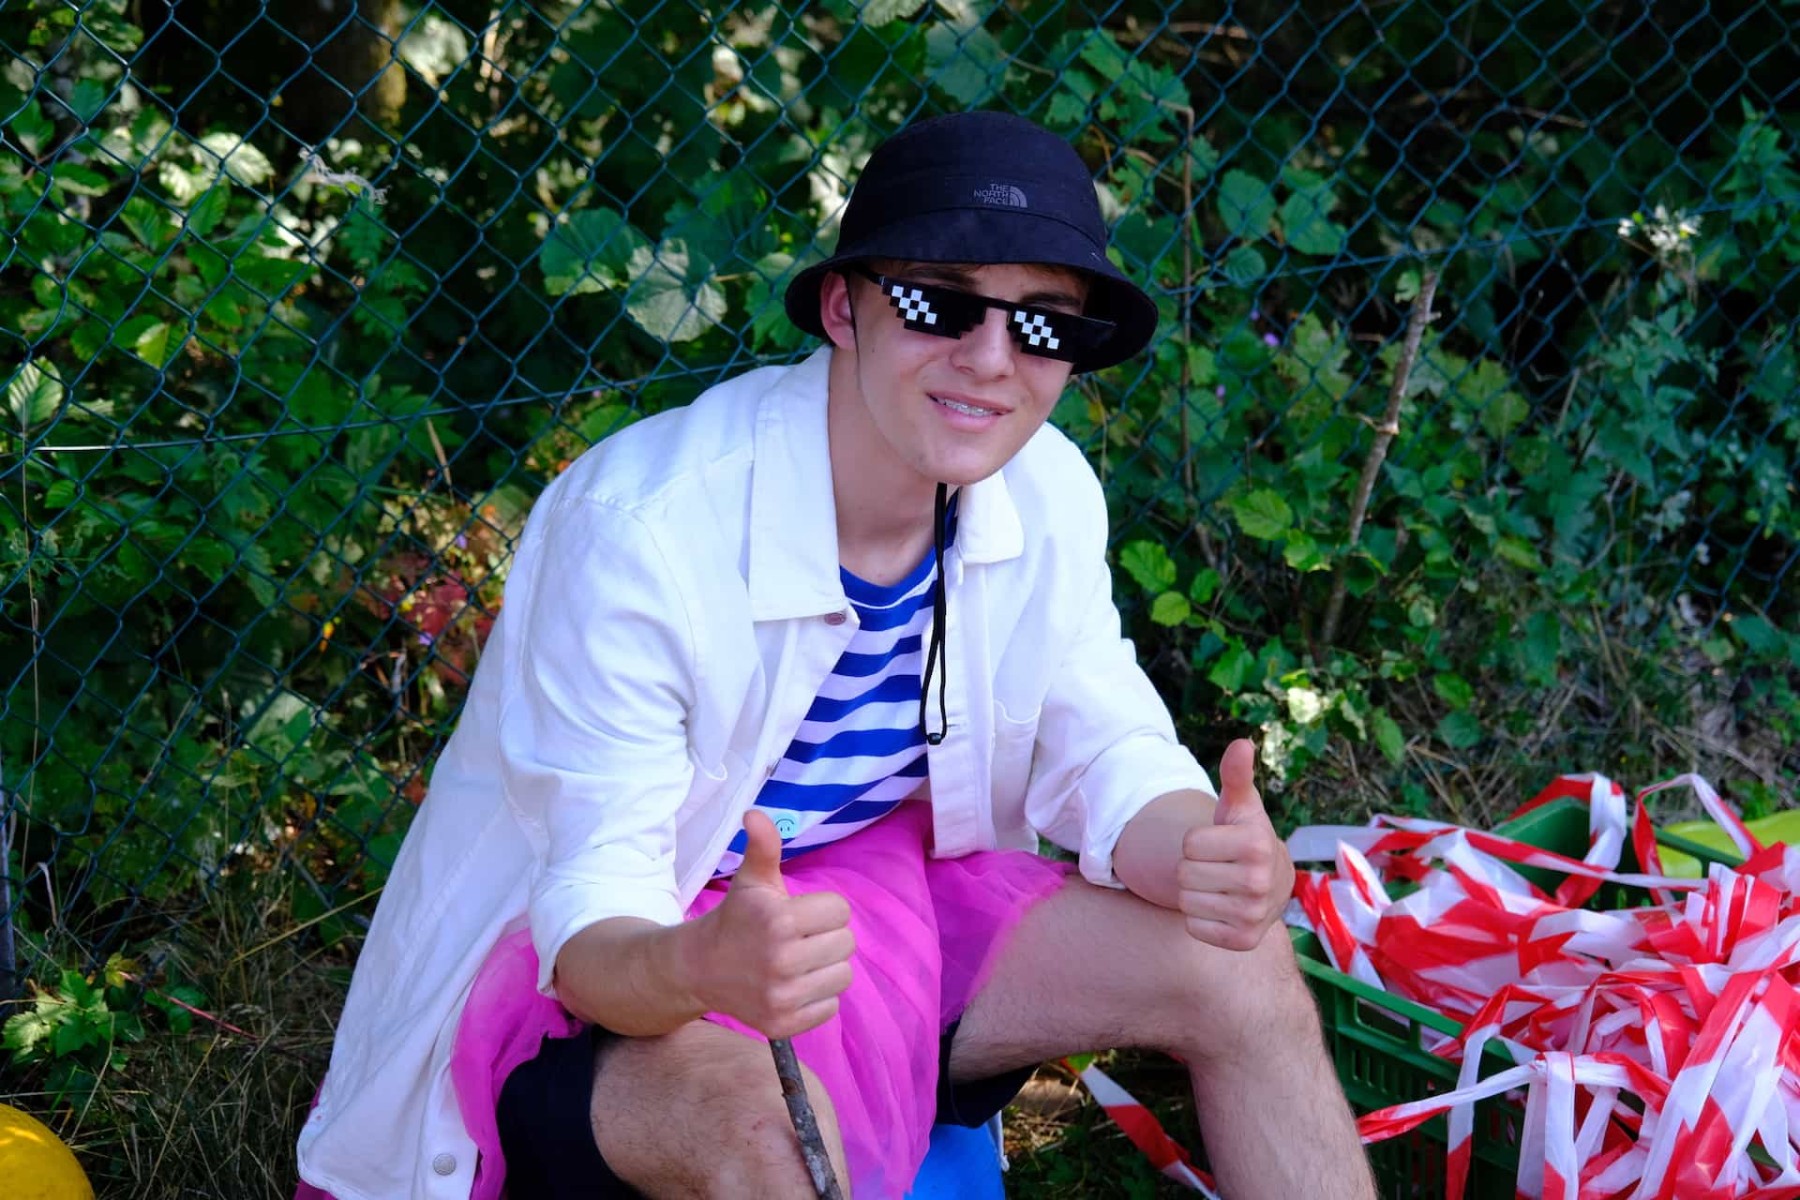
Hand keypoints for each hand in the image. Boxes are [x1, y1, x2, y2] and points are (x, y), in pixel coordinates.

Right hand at [687, 811, 855, 1038]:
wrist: (699, 968)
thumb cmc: (736, 919)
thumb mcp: (751, 880)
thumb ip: (763, 846)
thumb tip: (755, 813)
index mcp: (778, 920)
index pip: (840, 911)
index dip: (821, 910)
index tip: (796, 915)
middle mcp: (780, 960)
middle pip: (846, 943)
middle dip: (825, 937)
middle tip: (796, 939)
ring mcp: (781, 996)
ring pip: (843, 975)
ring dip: (825, 967)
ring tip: (797, 962)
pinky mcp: (783, 1025)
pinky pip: (831, 1006)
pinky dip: (817, 997)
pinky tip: (792, 986)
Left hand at [1176, 739, 1294, 950]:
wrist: (1270, 882)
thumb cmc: (1244, 836)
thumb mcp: (1240, 805)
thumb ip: (1235, 775)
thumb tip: (1241, 743)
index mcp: (1257, 843)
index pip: (1188, 844)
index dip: (1196, 841)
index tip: (1217, 843)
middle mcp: (1260, 882)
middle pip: (1183, 873)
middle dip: (1193, 867)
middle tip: (1216, 866)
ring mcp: (1254, 915)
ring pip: (1185, 901)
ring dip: (1194, 893)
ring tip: (1219, 886)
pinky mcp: (1243, 941)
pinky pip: (1194, 927)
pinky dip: (1200, 919)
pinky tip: (1221, 908)